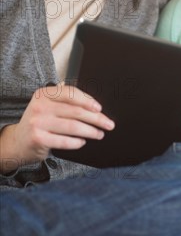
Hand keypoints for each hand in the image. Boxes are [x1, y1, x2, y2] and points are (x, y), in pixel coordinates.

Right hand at [0, 84, 114, 169]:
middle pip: (76, 111)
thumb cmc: (40, 122)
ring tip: (99, 134)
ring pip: (73, 127)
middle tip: (108, 124)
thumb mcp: (48, 106)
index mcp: (44, 94)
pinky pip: (64, 141)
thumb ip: (66, 101)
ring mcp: (38, 122)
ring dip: (90, 131)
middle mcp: (40, 106)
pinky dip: (77, 142)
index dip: (88, 101)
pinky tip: (83, 142)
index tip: (99, 108)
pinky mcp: (38, 138)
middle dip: (96, 119)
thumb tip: (95, 106)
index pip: (71, 93)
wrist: (18, 141)